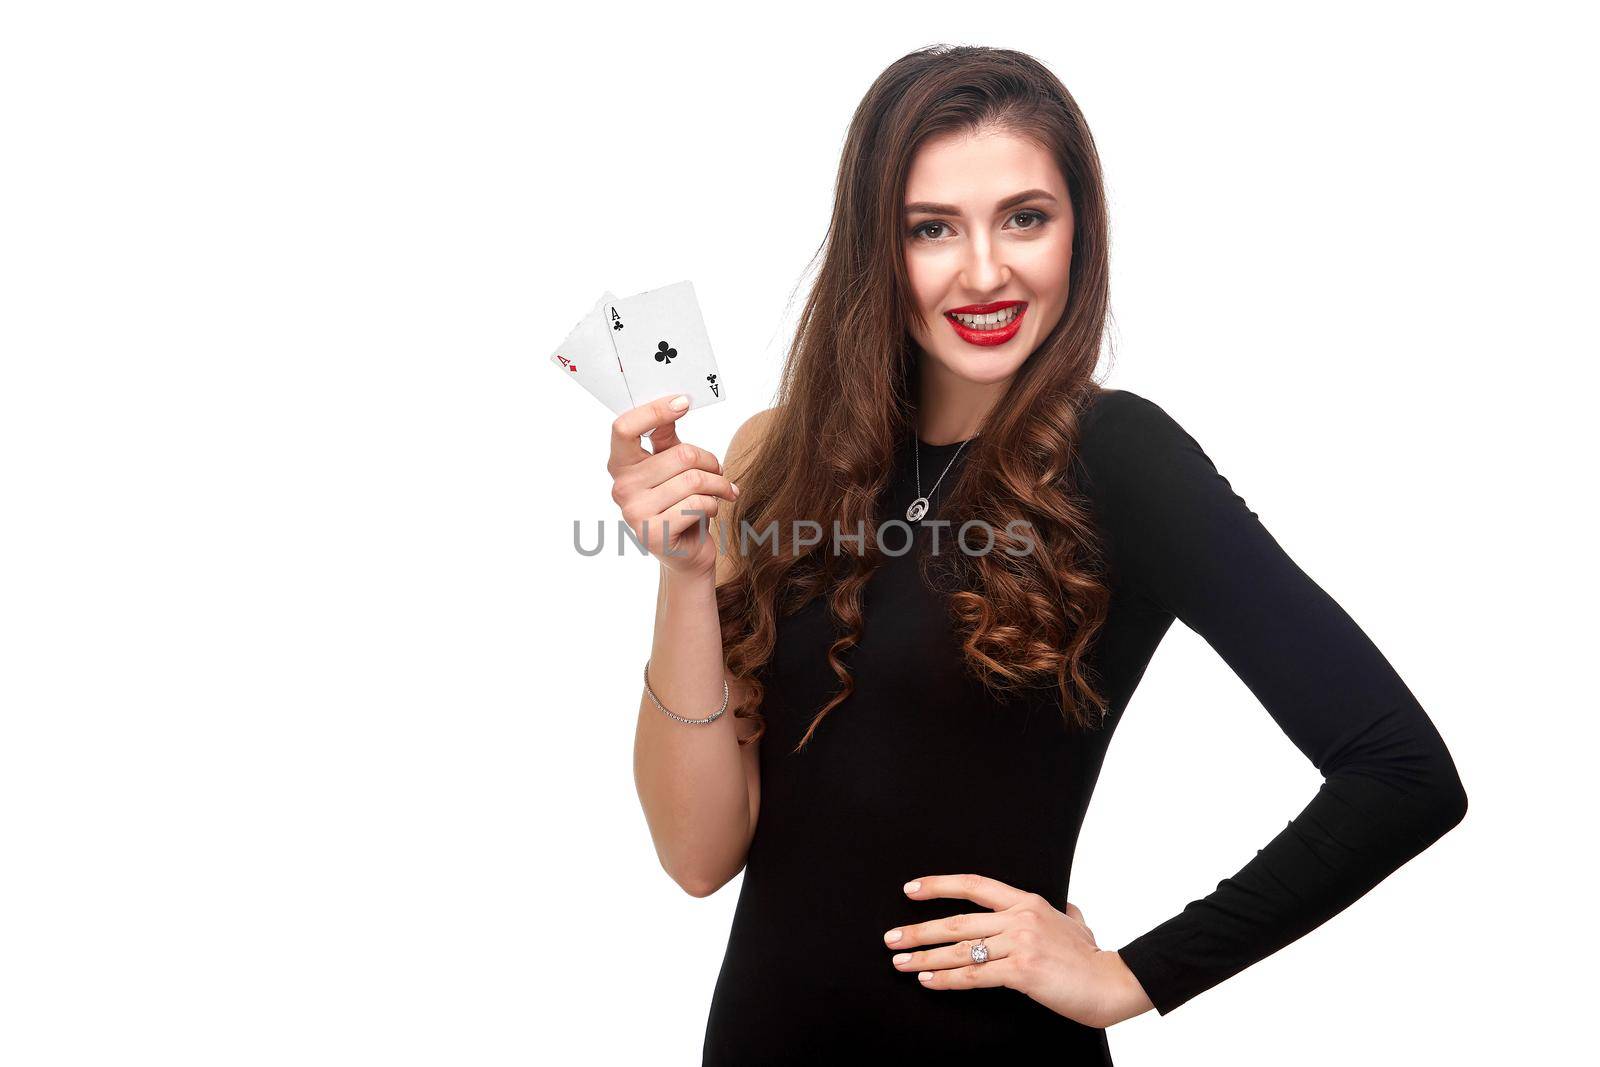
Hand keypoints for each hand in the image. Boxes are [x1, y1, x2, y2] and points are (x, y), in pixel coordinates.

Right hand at [607, 393, 739, 579]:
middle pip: (679, 454)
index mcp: (621, 465)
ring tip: (724, 491)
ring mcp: (634, 512)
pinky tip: (711, 510)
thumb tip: (676, 401)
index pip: (624, 428)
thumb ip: (667, 438)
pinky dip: (714, 505)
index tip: (683, 402)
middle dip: (710, 462)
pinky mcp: (654, 533)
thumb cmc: (680, 505)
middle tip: (719, 471)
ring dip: (719, 485)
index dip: (654, 411)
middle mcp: (621, 488)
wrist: (685, 554)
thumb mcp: (672, 468)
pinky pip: (697, 504)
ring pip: (694, 480)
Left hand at [883, 873, 1154, 1028]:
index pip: (974, 885)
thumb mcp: (1077, 922)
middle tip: (891, 938)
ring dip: (925, 957)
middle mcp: (1020, 918)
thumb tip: (1065, 907)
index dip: (940, 885)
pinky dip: (946, 979)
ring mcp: (1020, 943)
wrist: (1112, 982)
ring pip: (960, 950)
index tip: (911, 889)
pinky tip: (928, 980)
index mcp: (1028, 901)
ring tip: (900, 962)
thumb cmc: (1093, 958)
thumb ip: (1064, 912)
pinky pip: (974, 976)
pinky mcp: (1021, 972)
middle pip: (957, 921)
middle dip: (918, 930)